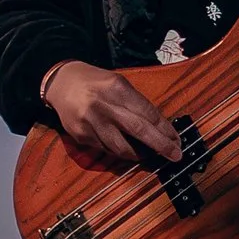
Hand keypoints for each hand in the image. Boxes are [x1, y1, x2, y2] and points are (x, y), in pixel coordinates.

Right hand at [40, 60, 184, 167]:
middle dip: (160, 145)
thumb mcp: (118, 83)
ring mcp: (90, 122)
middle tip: (175, 155)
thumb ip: (136, 103)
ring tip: (150, 155)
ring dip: (139, 154)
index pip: (147, 112)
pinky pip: (105, 149)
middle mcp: (102, 105)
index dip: (164, 128)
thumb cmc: (96, 83)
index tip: (176, 139)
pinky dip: (119, 152)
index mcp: (116, 88)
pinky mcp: (80, 135)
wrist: (61, 83)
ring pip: (120, 147)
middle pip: (137, 130)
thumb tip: (160, 128)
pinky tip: (127, 150)